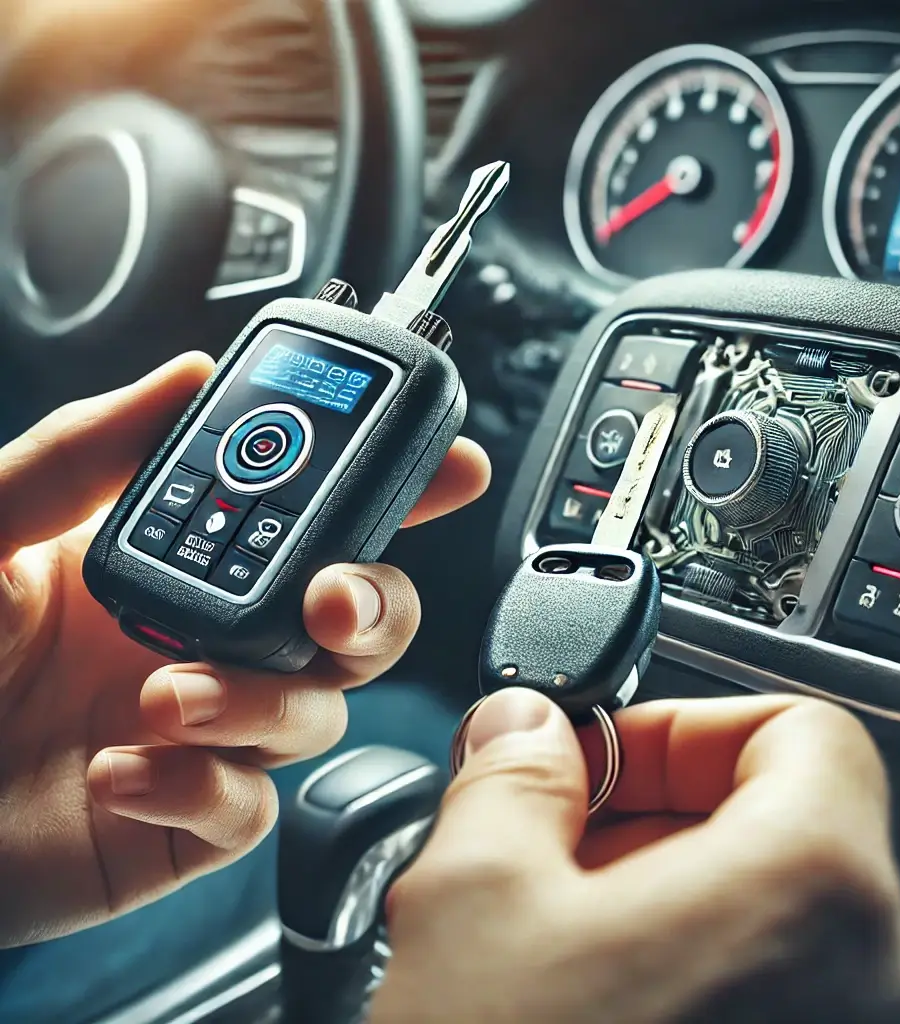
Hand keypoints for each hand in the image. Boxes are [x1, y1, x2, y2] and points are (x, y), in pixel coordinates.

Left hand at [0, 353, 489, 947]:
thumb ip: (85, 452)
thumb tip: (188, 376)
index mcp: (184, 561)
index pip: (317, 516)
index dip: (398, 491)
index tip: (451, 466)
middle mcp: (213, 641)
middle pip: (357, 618)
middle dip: (374, 602)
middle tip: (332, 599)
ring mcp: (210, 731)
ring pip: (319, 711)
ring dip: (263, 700)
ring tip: (167, 694)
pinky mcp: (189, 820)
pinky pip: (250, 808)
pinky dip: (205, 788)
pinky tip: (124, 771)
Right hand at [373, 690, 899, 1023]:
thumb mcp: (474, 899)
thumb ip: (514, 775)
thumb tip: (527, 725)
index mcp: (815, 897)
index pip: (801, 731)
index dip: (685, 728)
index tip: (603, 764)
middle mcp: (887, 997)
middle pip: (783, 831)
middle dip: (654, 822)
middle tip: (554, 854)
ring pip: (774, 930)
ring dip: (663, 909)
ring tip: (558, 951)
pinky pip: (780, 1011)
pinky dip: (696, 989)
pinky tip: (592, 1017)